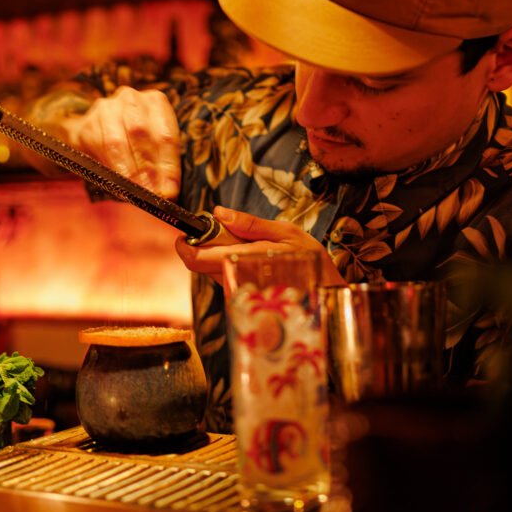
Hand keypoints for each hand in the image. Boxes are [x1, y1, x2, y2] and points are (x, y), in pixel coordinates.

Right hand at [63, 85, 180, 196]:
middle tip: (151, 194)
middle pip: (141, 134)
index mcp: (156, 102)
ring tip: (135, 193)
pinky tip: (117, 185)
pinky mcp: (87, 123)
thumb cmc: (133, 142)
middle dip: (147, 168)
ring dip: (127, 171)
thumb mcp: (154, 148)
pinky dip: (109, 169)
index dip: (168, 166)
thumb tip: (168, 192)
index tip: (169, 191)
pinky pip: (98, 147)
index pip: (166, 135)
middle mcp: (131, 99)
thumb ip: (161, 165)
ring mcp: (106, 108)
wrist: (94, 131)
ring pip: (117, 141)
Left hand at [175, 205, 346, 286]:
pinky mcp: (243, 298)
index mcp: (246, 260)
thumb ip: (250, 224)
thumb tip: (219, 213)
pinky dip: (230, 265)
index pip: (199, 259)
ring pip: (212, 272)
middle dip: (204, 245)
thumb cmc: (309, 261)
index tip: (183, 234)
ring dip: (218, 256)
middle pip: (201, 265)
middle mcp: (238, 280)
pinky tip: (252, 260)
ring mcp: (239, 293)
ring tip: (248, 245)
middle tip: (226, 230)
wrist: (327, 293)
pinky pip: (226, 279)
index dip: (185, 247)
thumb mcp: (286, 232)